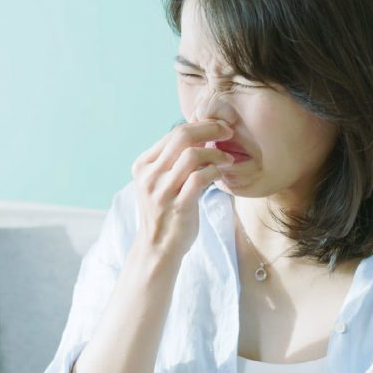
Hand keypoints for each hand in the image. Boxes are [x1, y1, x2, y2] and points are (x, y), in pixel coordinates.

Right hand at [130, 118, 235, 261]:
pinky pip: (200, 178)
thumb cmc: (165, 211)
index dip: (200, 125)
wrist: (158, 247)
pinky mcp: (178, 206)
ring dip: (216, 153)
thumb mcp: (161, 181)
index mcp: (143, 165)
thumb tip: (201, 129)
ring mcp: (162, 191)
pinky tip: (220, 174)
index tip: (219, 127)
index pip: (174, 133)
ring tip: (227, 159)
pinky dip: (215, 171)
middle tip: (228, 132)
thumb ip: (174, 158)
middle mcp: (149, 176)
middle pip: (182, 137)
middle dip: (210, 129)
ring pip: (192, 155)